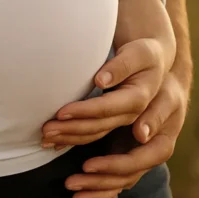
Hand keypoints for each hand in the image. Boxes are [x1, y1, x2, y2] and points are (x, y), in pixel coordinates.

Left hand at [42, 0, 174, 149]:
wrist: (153, 62)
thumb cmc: (143, 53)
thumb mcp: (139, 53)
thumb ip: (122, 65)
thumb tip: (101, 80)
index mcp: (139, 98)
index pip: (107, 108)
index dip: (84, 111)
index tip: (61, 112)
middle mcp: (132, 114)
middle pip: (99, 126)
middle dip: (71, 128)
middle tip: (45, 129)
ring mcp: (123, 121)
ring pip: (94, 134)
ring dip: (69, 137)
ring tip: (45, 137)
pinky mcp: (114, 122)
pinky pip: (93, 135)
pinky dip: (74, 139)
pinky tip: (55, 143)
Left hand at [65, 68, 189, 197]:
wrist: (157, 65)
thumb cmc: (147, 60)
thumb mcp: (140, 57)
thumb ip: (123, 67)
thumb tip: (101, 80)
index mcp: (163, 126)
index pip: (140, 154)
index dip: (113, 161)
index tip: (87, 164)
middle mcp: (157, 143)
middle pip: (129, 170)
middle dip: (98, 177)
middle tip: (69, 182)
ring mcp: (145, 149)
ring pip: (123, 179)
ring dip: (96, 187)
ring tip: (70, 190)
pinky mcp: (133, 151)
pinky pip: (119, 177)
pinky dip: (102, 190)